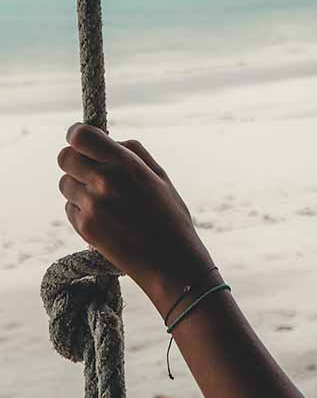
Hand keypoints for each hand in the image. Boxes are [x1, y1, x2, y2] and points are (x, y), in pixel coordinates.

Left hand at [57, 123, 213, 296]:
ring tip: (104, 199)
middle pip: (65, 157)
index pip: (80, 136)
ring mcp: (92, 206)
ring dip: (78, 187)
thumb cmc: (170, 216)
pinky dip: (81, 210)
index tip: (80, 139)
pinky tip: (105, 219)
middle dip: (75, 160)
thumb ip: (132, 152)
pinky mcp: (85, 228)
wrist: (171, 263)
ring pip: (65, 184)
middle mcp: (104, 181)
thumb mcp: (160, 176)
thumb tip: (107, 140)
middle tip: (91, 170)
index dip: (76, 134)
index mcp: (125, 163)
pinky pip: (70, 208)